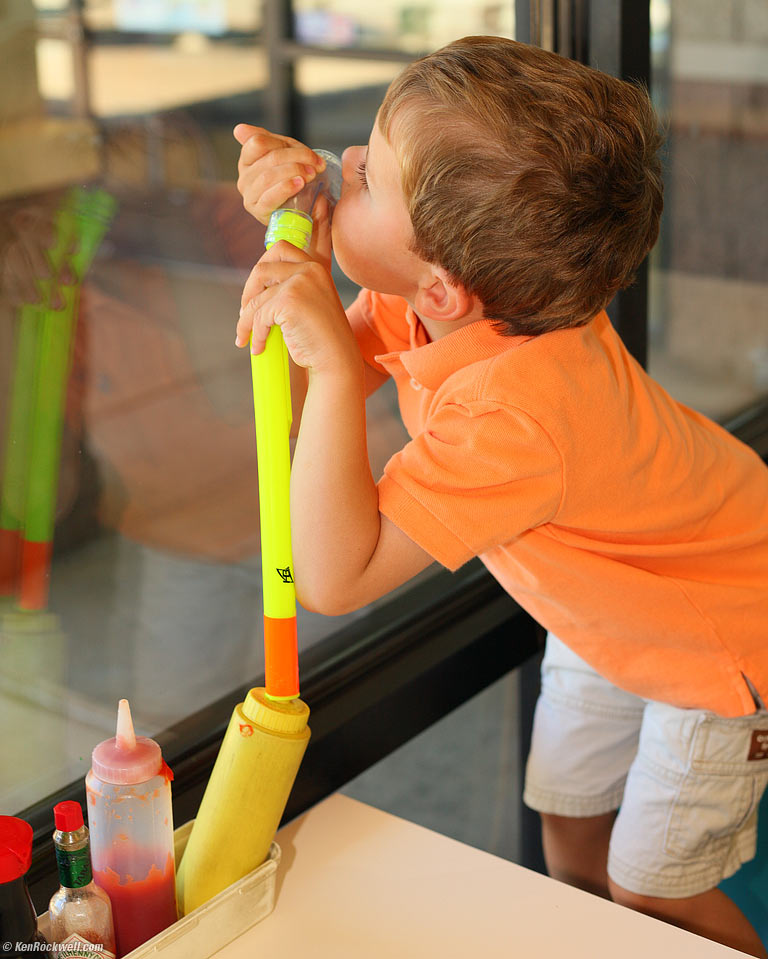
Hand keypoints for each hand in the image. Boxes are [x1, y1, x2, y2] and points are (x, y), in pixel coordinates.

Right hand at [234, 124, 325, 226]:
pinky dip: (285, 188)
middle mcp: (244, 177)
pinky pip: (269, 198)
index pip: (258, 142)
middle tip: (315, 164)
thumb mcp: (283, 155)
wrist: (296, 211)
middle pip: (269, 158)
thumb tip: (239, 129)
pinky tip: (299, 184)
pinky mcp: (258, 211)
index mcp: (247, 160)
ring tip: (311, 174)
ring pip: (269, 176)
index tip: (307, 153)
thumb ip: (270, 140)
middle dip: (297, 158)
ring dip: (294, 172)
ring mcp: (249, 196)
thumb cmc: (289, 180)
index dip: (284, 144)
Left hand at [235, 241, 359, 377]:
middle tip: (244, 313)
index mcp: (316, 267)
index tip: (255, 292)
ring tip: (245, 337)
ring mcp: (299, 283)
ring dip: (246, 321)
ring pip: (256, 300)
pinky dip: (256, 335)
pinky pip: (259, 317)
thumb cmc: (322, 339)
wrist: (337, 359)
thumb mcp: (310, 303)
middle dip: (247, 292)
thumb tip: (255, 289)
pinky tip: (259, 347)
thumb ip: (292, 288)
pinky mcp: (289, 301)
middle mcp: (309, 270)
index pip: (279, 250)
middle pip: (261, 269)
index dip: (261, 269)